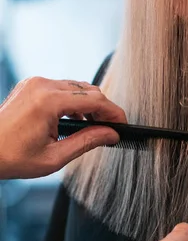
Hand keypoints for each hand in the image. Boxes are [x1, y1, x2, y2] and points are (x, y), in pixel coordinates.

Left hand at [0, 77, 126, 178]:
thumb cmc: (11, 157)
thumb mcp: (54, 157)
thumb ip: (87, 142)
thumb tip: (111, 134)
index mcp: (48, 101)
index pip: (95, 100)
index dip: (114, 113)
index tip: (123, 125)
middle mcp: (42, 86)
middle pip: (88, 90)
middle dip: (103, 109)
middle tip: (110, 129)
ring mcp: (35, 83)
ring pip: (76, 87)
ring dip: (88, 105)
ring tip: (92, 127)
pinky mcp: (31, 84)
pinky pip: (62, 88)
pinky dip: (73, 101)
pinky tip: (74, 120)